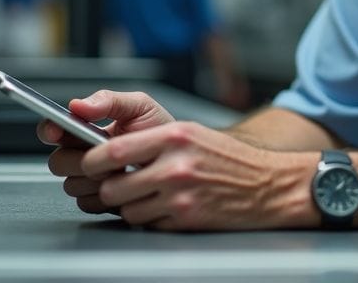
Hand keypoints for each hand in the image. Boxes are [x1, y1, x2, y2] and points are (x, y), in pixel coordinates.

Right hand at [37, 90, 174, 214]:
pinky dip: (105, 195)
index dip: (49, 130)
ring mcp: (88, 180)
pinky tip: (124, 183)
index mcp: (84, 129)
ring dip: (95, 178)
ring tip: (123, 166)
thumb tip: (77, 104)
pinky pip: (86, 203)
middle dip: (79, 159)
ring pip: (71, 185)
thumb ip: (109, 100)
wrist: (182, 159)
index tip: (56, 130)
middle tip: (106, 152)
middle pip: (58, 162)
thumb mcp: (139, 106)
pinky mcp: (98, 202)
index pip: (52, 130)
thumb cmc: (160, 129)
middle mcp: (81, 155)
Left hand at [79, 120, 316, 230]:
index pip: (113, 150)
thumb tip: (106, 149)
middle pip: (112, 185)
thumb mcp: (191, 132)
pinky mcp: (186, 220)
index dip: (92, 160)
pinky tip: (165, 206)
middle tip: (113, 182)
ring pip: (126, 209)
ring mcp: (180, 196)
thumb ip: (150, 138)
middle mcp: (175, 165)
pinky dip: (149, 218)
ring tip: (146, 194)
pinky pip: (147, 224)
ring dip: (128, 205)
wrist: (269, 185)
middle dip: (106, 187)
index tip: (88, 162)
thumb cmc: (229, 159)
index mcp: (174, 136)